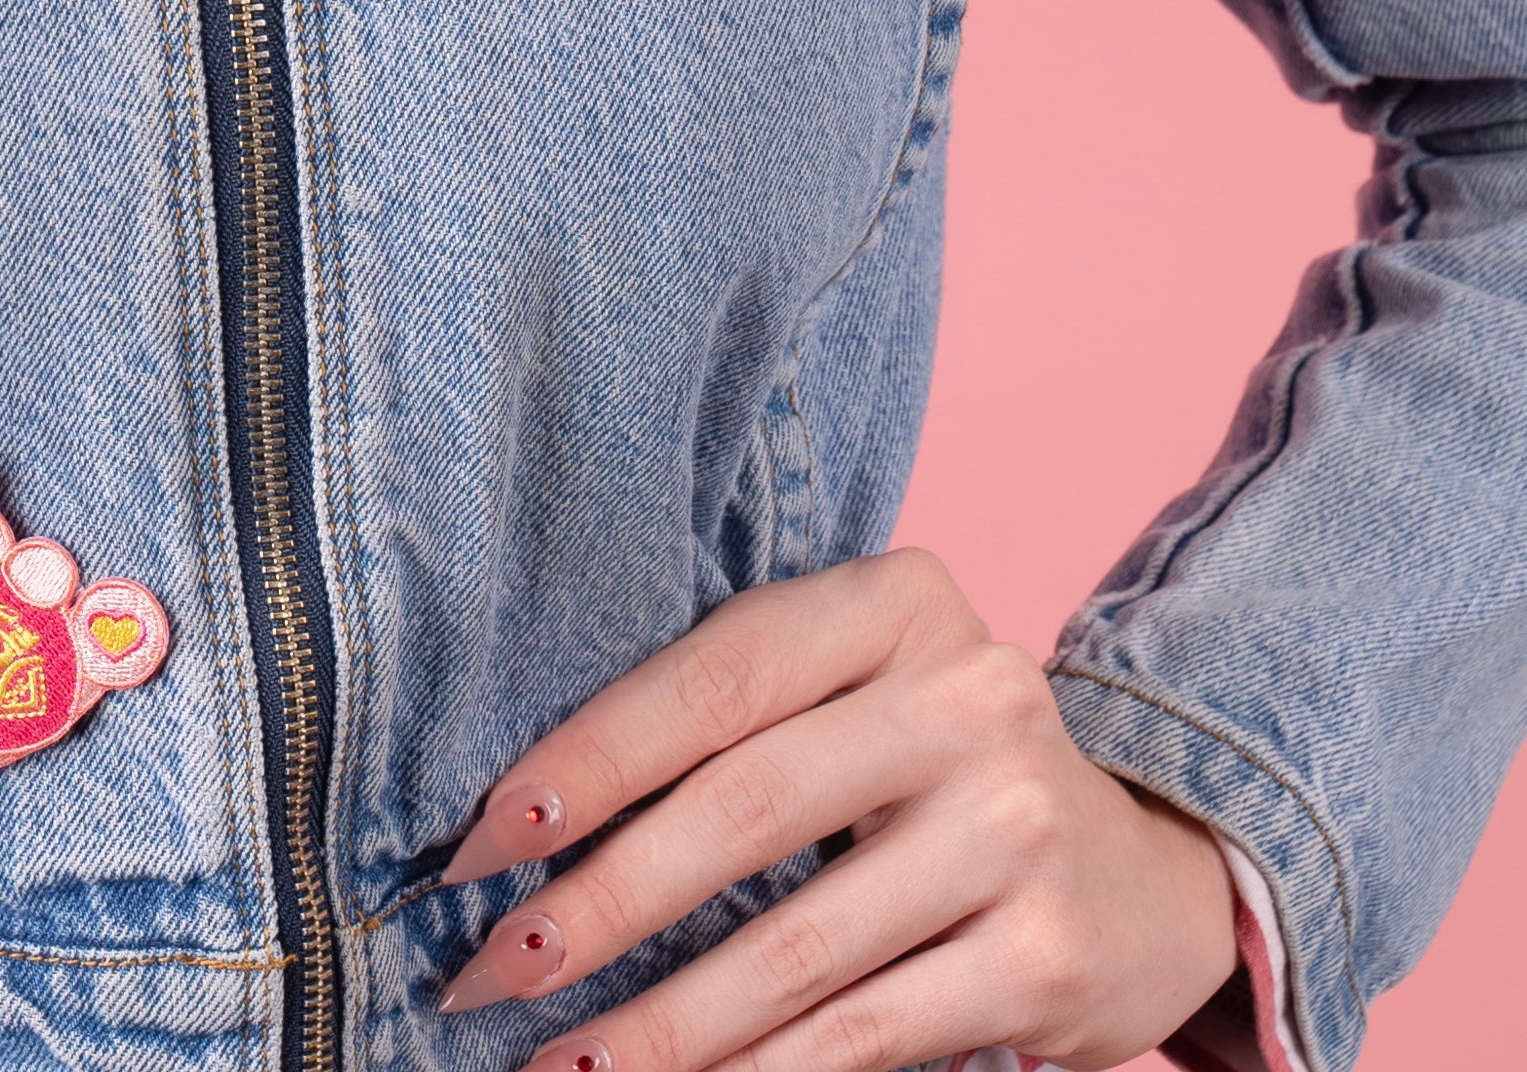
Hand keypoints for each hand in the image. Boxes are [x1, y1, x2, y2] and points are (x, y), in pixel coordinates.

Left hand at [437, 549, 1237, 1071]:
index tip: (485, 839)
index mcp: (897, 602)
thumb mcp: (852, 691)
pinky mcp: (1047, 956)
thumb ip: (723, 718)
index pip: (713, 678)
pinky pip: (866, 1030)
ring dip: (661, 1023)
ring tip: (559, 1062)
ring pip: (796, 945)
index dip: (590, 759)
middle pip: (743, 810)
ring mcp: (1017, 827)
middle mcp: (970, 697)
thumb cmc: (928, 766)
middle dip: (599, 903)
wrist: (1144, 870)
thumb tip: (522, 816)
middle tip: (490, 969)